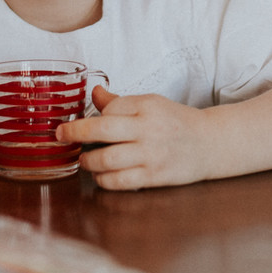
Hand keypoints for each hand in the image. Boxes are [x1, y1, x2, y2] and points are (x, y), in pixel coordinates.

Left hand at [56, 86, 212, 189]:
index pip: (110, 108)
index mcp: (148, 106)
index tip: (78, 121)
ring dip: (88, 161)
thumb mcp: (152, 104)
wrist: (210, 144)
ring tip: (84, 159)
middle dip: (75, 132)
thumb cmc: (177, 122)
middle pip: (102, 130)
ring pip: (107, 159)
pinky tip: (100, 175)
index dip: (92, 116)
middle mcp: (149, 129)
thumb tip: (94, 91)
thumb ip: (120, 102)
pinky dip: (103, 180)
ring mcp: (152, 155)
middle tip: (61, 134)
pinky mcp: (154, 176)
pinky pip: (119, 181)